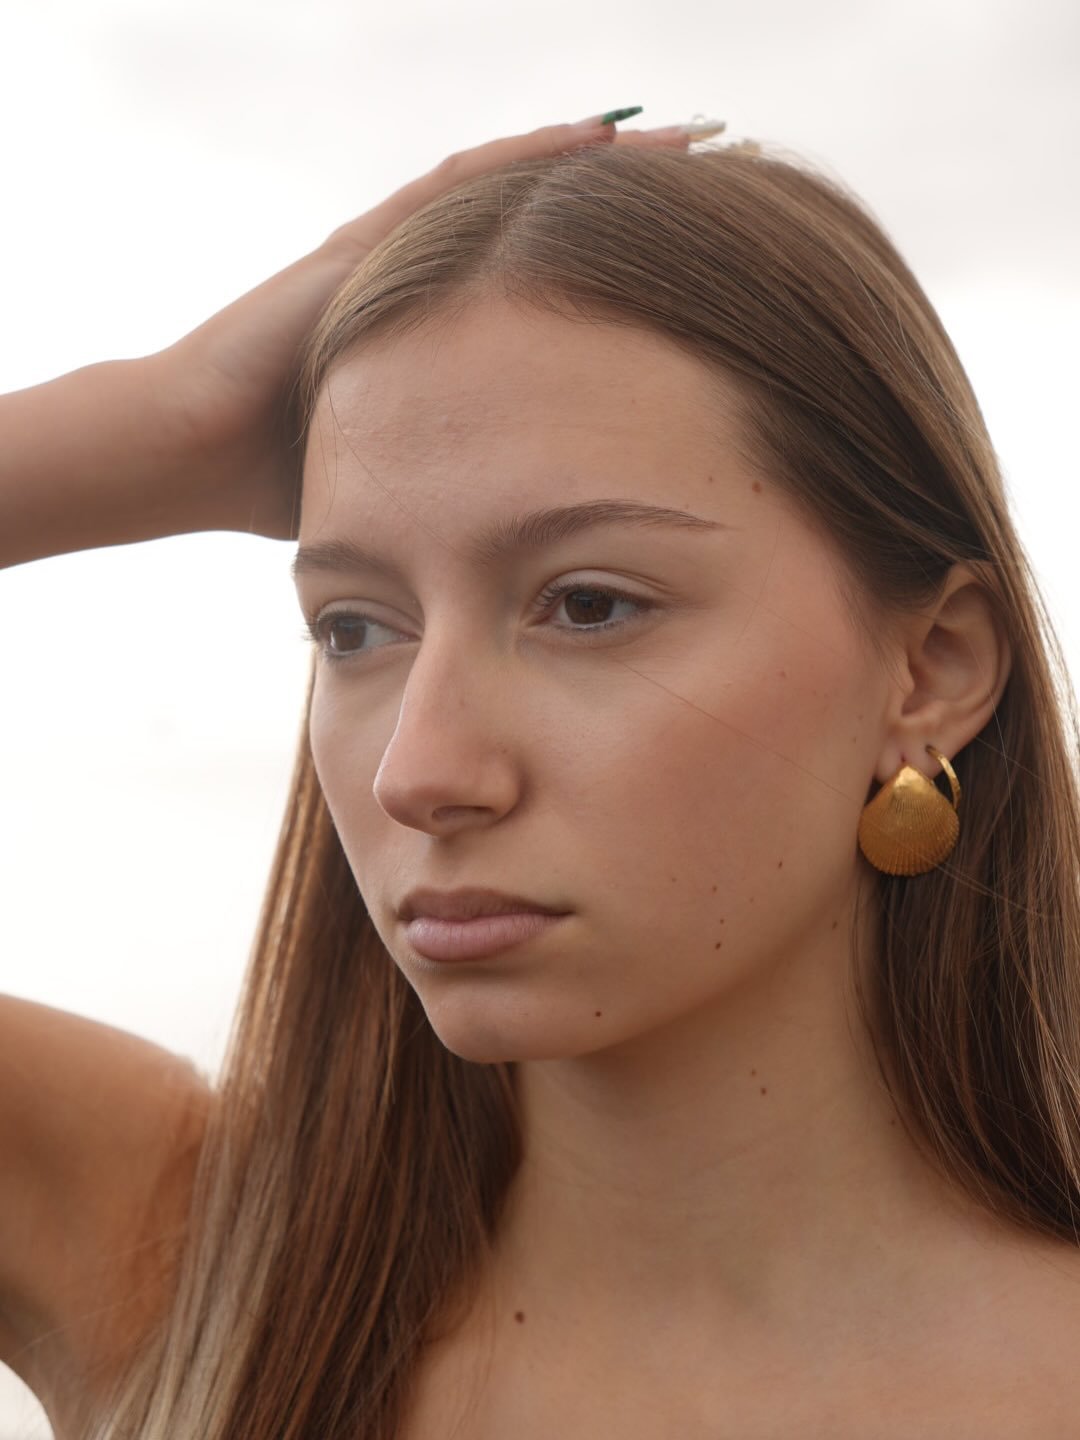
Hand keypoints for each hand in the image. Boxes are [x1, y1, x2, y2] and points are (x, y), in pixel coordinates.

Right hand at [157, 115, 697, 541]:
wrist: (190, 453)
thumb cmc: (288, 481)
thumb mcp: (417, 486)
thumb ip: (477, 490)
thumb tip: (553, 549)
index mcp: (447, 342)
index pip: (555, 292)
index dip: (630, 273)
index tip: (714, 267)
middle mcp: (428, 287)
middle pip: (549, 228)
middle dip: (637, 202)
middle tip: (730, 180)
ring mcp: (394, 255)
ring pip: (515, 191)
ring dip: (601, 162)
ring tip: (690, 140)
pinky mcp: (362, 245)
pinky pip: (458, 187)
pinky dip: (529, 159)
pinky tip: (599, 135)